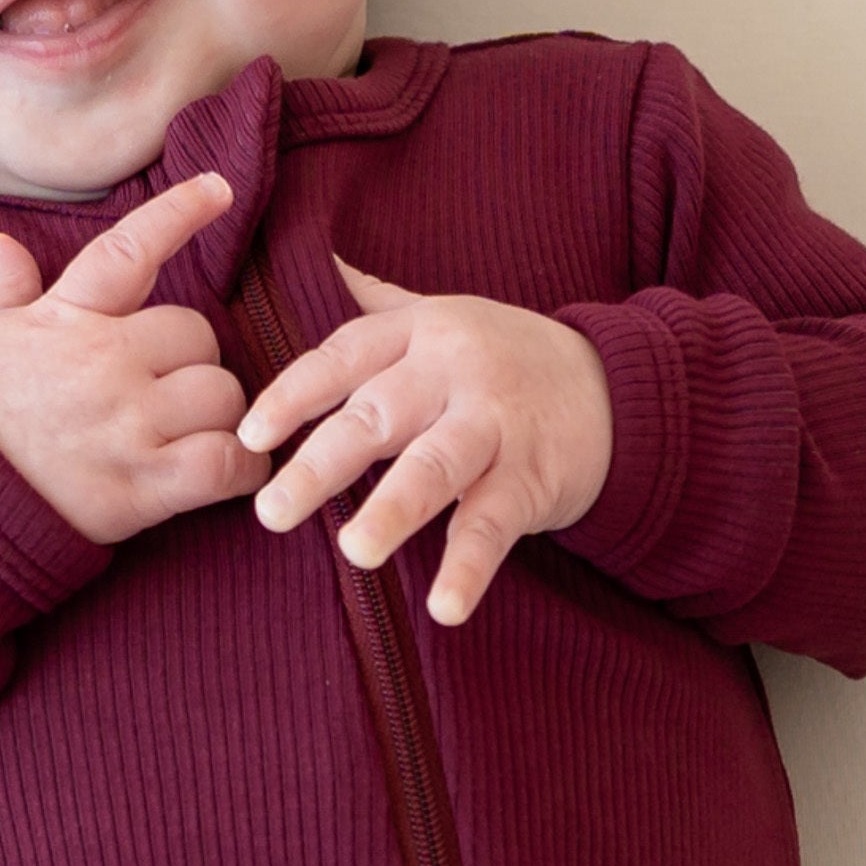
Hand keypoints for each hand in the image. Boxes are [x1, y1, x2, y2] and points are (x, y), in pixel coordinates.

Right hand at [0, 173, 269, 544]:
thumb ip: (4, 292)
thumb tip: (1, 244)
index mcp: (65, 318)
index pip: (129, 250)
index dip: (179, 213)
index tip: (219, 189)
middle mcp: (104, 362)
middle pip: (198, 333)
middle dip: (191, 358)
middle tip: (166, 386)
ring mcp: (127, 424)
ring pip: (221, 395)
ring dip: (216, 414)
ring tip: (190, 432)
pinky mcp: (141, 487)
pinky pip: (225, 463)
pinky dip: (240, 468)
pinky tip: (231, 471)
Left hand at [237, 259, 613, 625]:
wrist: (618, 387)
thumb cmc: (506, 356)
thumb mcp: (444, 316)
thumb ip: (381, 303)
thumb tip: (322, 258)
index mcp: (421, 331)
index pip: (343, 357)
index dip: (293, 395)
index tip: (248, 436)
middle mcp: (453, 370)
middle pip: (378, 412)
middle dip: (322, 463)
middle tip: (271, 512)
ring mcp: (496, 423)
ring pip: (436, 465)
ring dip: (394, 510)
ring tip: (354, 552)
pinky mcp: (534, 476)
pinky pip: (496, 523)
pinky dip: (470, 566)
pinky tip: (444, 607)